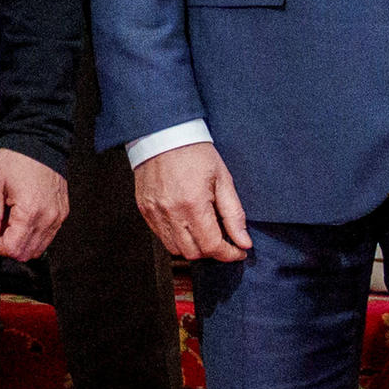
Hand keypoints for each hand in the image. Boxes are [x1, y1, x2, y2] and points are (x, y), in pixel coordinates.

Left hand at [0, 149, 70, 259]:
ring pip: (38, 248)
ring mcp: (58, 217)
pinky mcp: (62, 214)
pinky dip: (34, 234)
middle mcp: (49, 218)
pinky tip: (24, 217)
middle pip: (26, 253)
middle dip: (9, 245)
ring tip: (12, 219)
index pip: (13, 249)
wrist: (39, 142)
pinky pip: (48, 237)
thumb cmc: (13, 161)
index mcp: (30, 211)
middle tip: (0, 224)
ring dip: (22, 241)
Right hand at [135, 141, 252, 266]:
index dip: (229, 254)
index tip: (238, 251)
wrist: (164, 134)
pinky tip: (186, 223)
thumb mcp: (223, 180)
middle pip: (193, 253)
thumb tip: (243, 242)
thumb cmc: (195, 153)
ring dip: (193, 247)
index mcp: (193, 204)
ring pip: (175, 249)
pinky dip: (176, 237)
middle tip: (223, 239)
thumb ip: (234, 214)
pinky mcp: (145, 209)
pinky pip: (161, 236)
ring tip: (203, 231)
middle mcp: (171, 212)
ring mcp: (154, 212)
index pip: (212, 246)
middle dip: (212, 251)